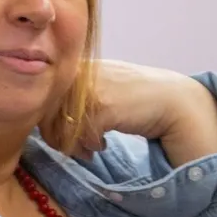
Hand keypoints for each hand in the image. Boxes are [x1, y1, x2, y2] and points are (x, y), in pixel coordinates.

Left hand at [55, 60, 216, 165]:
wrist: (172, 100)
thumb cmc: (135, 97)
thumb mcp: (102, 86)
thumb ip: (76, 95)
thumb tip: (46, 117)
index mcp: (77, 66)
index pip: (45, 94)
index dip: (47, 118)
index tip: (61, 133)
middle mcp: (81, 74)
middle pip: (47, 111)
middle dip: (56, 135)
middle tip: (75, 148)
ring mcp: (91, 89)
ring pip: (61, 124)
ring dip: (73, 144)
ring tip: (89, 149)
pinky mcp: (104, 106)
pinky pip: (81, 133)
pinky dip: (90, 145)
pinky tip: (103, 146)